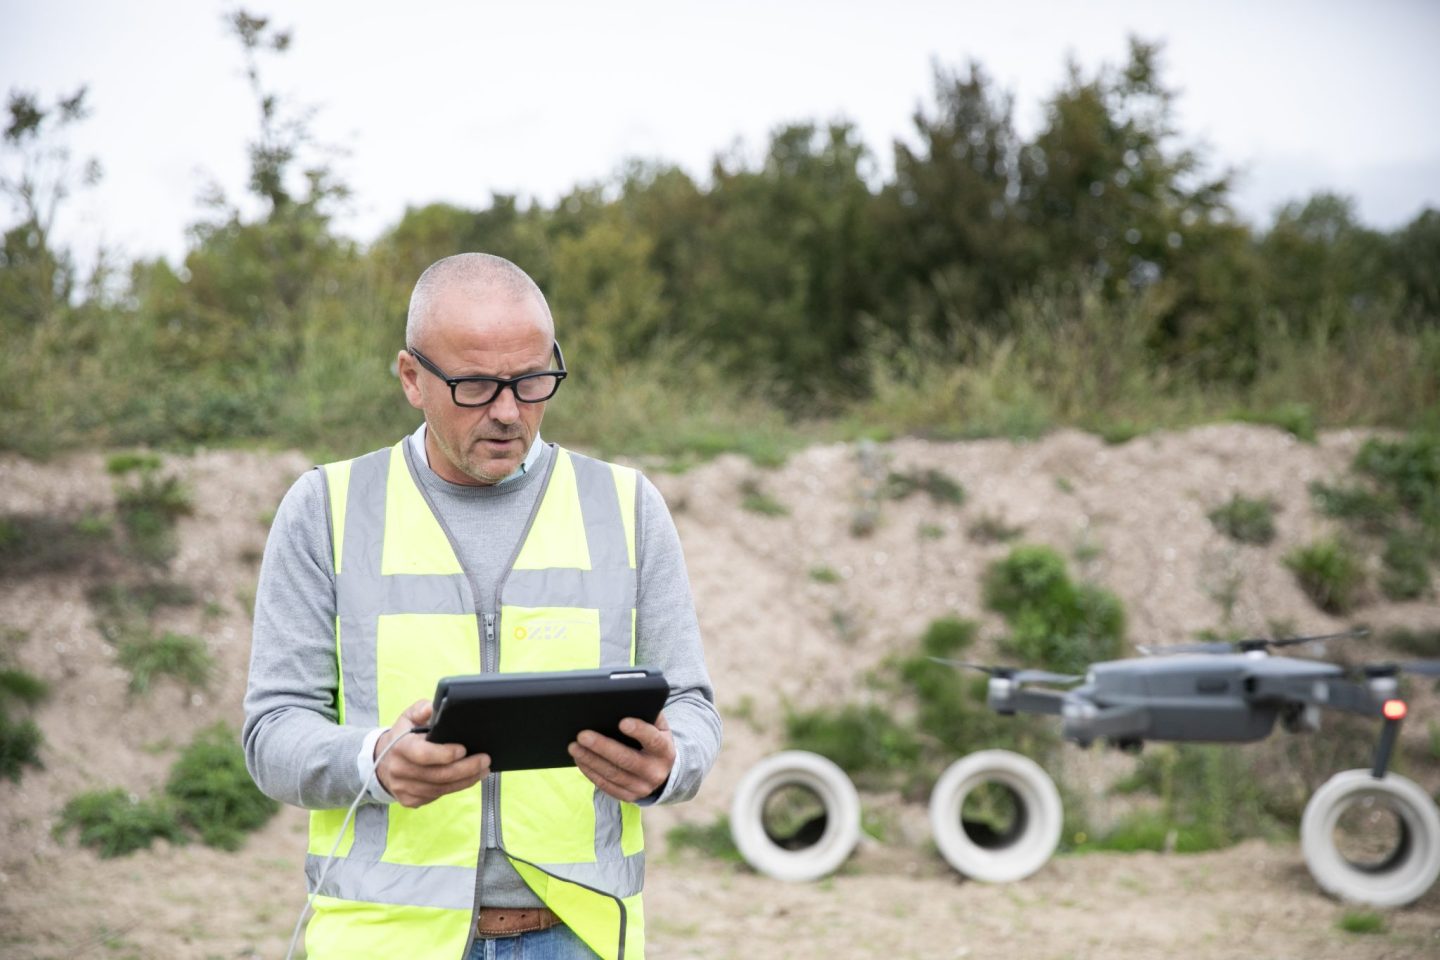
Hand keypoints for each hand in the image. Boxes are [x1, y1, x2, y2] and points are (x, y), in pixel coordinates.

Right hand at [374, 700, 490, 807]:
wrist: (382, 761)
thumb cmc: (403, 736)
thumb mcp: (408, 717)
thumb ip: (421, 709)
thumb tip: (433, 708)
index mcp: (399, 747)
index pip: (424, 754)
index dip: (446, 754)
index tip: (464, 749)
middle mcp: (399, 770)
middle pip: (438, 775)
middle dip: (467, 768)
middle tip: (485, 760)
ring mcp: (403, 788)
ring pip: (441, 789)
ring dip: (466, 780)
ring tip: (483, 769)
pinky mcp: (409, 800)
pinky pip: (437, 796)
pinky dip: (456, 788)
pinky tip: (469, 779)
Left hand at [569, 712, 675, 801]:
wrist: (662, 772)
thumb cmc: (654, 741)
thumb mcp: (659, 728)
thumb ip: (649, 714)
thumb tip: (629, 700)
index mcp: (664, 751)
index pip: (653, 740)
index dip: (639, 731)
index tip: (622, 721)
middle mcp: (655, 772)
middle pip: (626, 759)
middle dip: (602, 746)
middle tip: (582, 735)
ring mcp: (641, 787)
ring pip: (612, 774)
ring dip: (590, 760)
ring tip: (573, 746)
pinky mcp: (628, 796)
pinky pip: (606, 786)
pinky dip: (590, 772)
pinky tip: (579, 760)